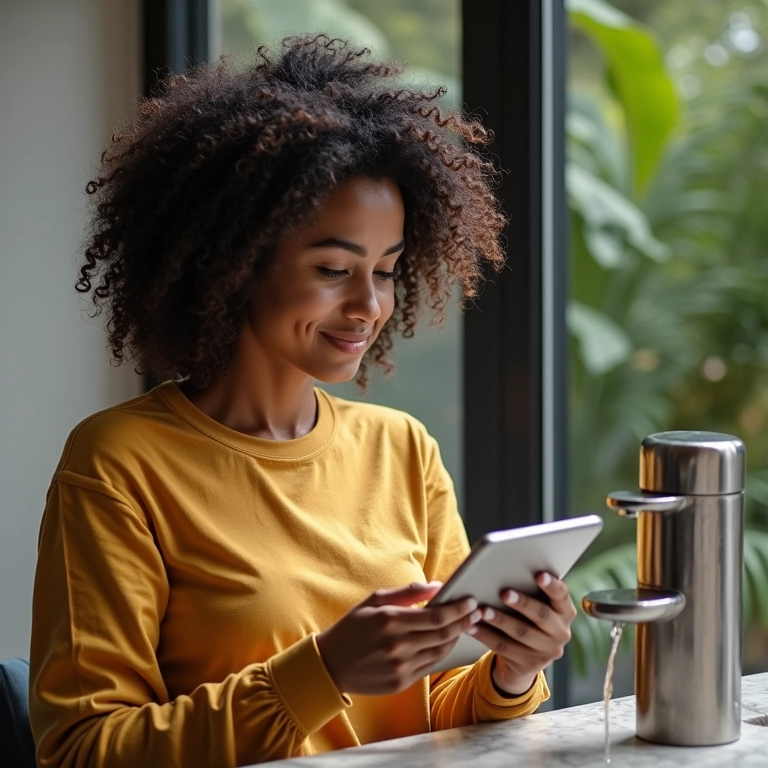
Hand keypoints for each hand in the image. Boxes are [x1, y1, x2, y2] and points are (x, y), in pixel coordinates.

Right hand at [316, 582, 481, 695]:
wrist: (331, 664)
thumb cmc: (353, 627)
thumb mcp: (375, 600)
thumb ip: (408, 592)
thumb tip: (438, 585)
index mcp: (391, 621)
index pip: (436, 616)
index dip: (458, 609)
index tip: (471, 601)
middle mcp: (397, 646)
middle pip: (443, 634)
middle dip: (463, 622)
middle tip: (477, 612)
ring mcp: (400, 666)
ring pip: (440, 652)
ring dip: (456, 638)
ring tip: (466, 625)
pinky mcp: (401, 682)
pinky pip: (430, 666)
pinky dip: (443, 653)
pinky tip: (448, 642)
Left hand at [467, 572, 576, 695]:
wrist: (527, 657)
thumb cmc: (529, 617)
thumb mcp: (537, 605)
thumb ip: (531, 590)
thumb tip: (509, 568)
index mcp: (565, 612)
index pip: (562, 596)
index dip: (552, 586)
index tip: (539, 575)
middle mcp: (561, 632)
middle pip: (542, 615)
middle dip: (522, 603)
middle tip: (504, 593)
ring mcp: (547, 651)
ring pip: (521, 633)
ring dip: (500, 620)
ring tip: (482, 610)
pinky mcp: (529, 664)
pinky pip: (504, 647)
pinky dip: (486, 635)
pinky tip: (472, 626)